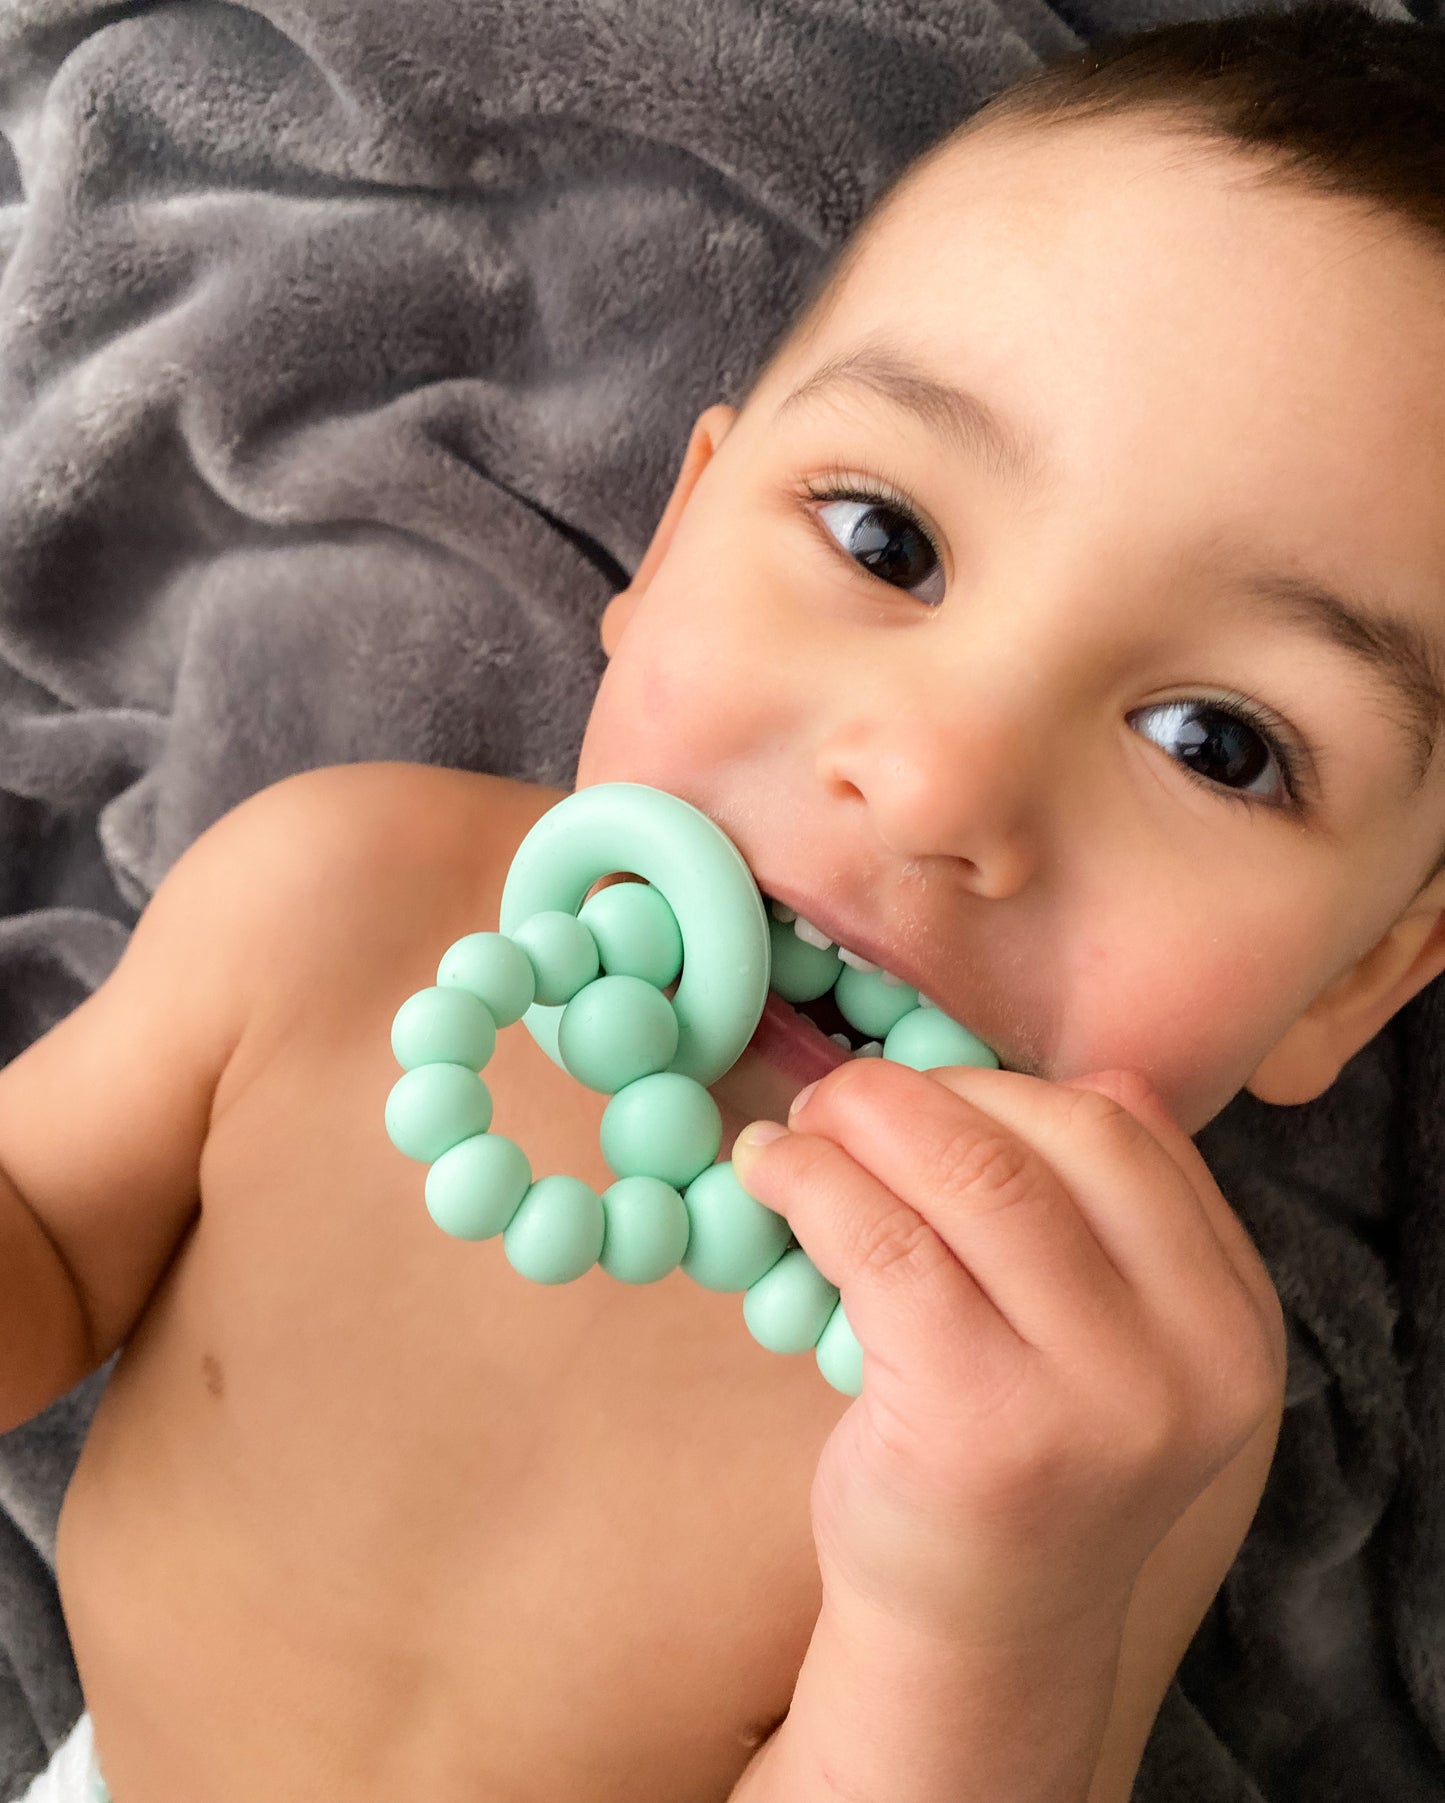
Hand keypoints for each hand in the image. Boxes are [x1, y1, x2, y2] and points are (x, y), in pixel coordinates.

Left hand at [730, 1062, 1286, 1651]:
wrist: (980, 1633)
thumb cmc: (1022, 1455)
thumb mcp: (1104, 1340)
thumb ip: (1081, 1220)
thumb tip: (961, 1072)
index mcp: (1232, 1313)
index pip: (1130, 1125)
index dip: (1008, 1083)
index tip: (925, 1095)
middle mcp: (1194, 1352)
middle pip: (1058, 1132)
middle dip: (930, 1090)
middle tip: (842, 1099)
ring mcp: (1099, 1394)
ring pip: (973, 1172)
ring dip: (862, 1122)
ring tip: (802, 1129)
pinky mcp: (983, 1424)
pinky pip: (886, 1242)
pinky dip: (812, 1182)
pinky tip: (771, 1174)